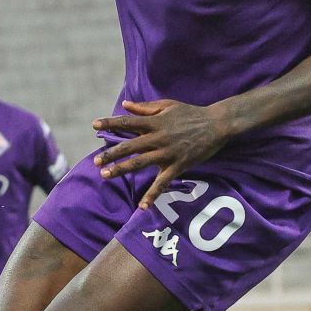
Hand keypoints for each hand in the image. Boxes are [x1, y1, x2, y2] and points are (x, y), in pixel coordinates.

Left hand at [93, 100, 229, 208]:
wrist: (216, 124)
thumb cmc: (191, 113)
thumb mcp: (168, 105)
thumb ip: (145, 107)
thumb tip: (125, 104)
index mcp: (155, 123)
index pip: (128, 122)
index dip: (111, 123)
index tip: (94, 126)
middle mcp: (158, 138)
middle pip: (130, 146)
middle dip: (111, 153)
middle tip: (95, 161)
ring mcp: (167, 153)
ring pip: (140, 163)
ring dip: (121, 169)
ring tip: (105, 175)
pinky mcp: (178, 166)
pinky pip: (162, 183)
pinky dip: (152, 195)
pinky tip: (142, 207)